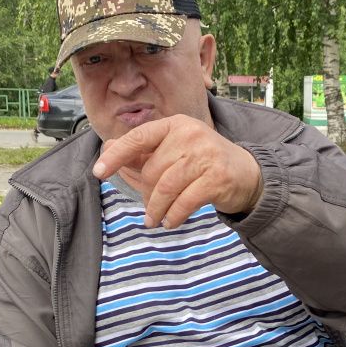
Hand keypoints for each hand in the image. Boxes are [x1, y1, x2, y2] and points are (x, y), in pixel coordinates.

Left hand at [93, 115, 262, 228]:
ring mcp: (205, 155)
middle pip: (152, 170)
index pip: (138, 138)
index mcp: (176, 124)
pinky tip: (171, 222)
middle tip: (150, 208)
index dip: (116, 156)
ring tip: (155, 220)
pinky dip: (174, 216)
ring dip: (156, 209)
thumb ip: (143, 153)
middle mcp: (190, 135)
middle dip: (146, 194)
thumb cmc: (204, 163)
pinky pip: (184, 202)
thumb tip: (108, 150)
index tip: (98, 172)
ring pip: (166, 188)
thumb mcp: (174, 152)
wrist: (247, 175)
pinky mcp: (216, 178)